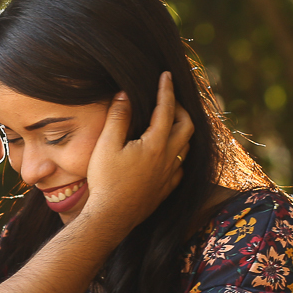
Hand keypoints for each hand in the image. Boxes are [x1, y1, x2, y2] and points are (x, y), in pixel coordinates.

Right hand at [81, 71, 193, 235]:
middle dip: (180, 109)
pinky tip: (168, 155)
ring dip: (182, 130)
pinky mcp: (166, 190)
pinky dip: (178, 154)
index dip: (166, 90)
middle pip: (187, 126)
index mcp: (155, 144)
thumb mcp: (106, 145)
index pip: (166, 109)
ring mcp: (169, 175)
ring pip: (187, 146)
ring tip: (170, 123)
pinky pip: (181, 167)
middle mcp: (168, 158)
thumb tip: (125, 94)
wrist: (110, 217)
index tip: (166, 75)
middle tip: (168, 100)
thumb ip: (118, 117)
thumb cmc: (105, 181)